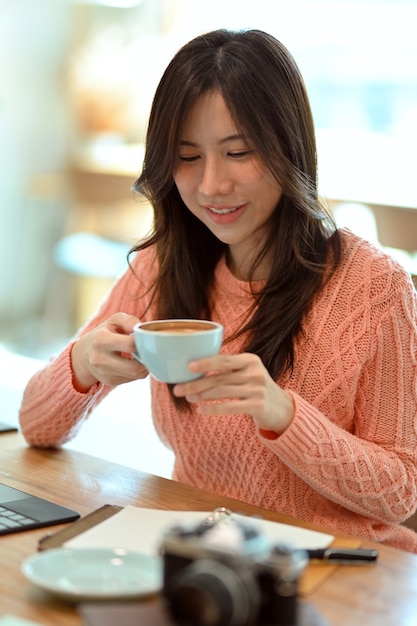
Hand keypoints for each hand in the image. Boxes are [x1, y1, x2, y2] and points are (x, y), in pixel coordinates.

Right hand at [71, 313, 148, 391]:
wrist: (85, 353)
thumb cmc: (104, 333)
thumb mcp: (114, 321)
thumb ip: (129, 321)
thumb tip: (140, 328)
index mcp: (100, 339)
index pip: (129, 344)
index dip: (142, 341)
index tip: (145, 337)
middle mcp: (99, 359)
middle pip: (134, 366)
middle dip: (146, 358)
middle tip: (149, 349)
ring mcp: (104, 373)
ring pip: (137, 374)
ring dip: (145, 365)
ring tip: (142, 354)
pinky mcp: (110, 381)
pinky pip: (133, 379)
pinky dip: (139, 371)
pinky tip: (134, 362)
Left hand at [173, 353, 293, 433]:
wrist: (281, 407)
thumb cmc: (255, 387)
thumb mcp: (247, 371)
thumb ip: (227, 368)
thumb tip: (192, 369)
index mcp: (250, 360)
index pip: (224, 360)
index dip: (205, 363)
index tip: (188, 367)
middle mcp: (255, 373)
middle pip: (219, 378)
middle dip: (196, 383)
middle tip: (178, 389)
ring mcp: (257, 389)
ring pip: (222, 392)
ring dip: (201, 395)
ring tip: (188, 398)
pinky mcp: (258, 406)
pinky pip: (230, 407)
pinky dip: (213, 408)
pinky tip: (201, 410)